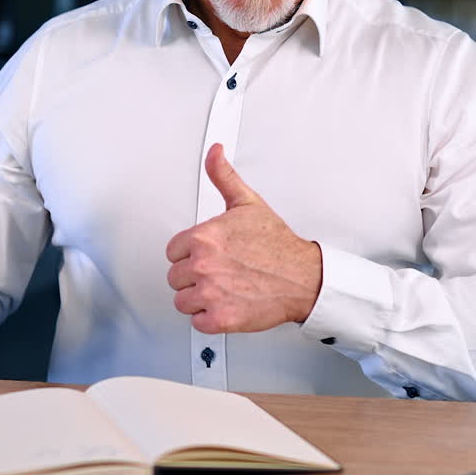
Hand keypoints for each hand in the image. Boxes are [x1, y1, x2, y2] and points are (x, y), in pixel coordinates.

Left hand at [166, 143, 321, 333]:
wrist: (303, 277)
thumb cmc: (276, 244)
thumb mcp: (247, 202)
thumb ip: (224, 176)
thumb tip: (214, 153)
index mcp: (203, 237)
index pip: (173, 251)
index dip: (190, 253)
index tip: (209, 254)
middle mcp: (203, 265)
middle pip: (175, 277)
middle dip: (194, 276)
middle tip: (219, 272)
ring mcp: (210, 293)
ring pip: (182, 301)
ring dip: (199, 298)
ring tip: (222, 288)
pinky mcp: (219, 318)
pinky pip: (196, 322)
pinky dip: (209, 318)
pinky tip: (225, 304)